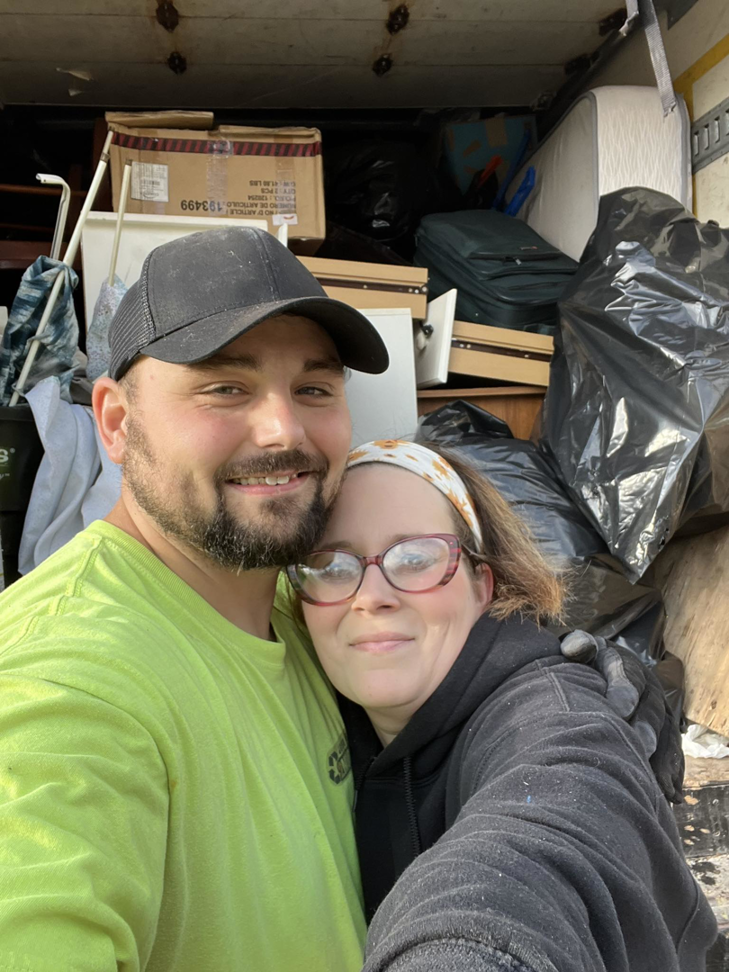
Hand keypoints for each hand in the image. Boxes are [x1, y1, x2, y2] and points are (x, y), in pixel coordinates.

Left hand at [560, 630, 683, 802]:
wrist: (598, 669)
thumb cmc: (582, 662)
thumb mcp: (579, 648)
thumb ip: (577, 646)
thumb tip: (576, 648)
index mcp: (625, 665)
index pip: (626, 675)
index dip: (624, 690)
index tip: (618, 709)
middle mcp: (648, 689)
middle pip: (651, 709)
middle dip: (647, 728)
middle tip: (642, 746)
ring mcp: (658, 713)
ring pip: (666, 735)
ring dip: (663, 757)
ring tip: (657, 781)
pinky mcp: (662, 735)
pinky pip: (671, 754)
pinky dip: (670, 773)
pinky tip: (669, 795)